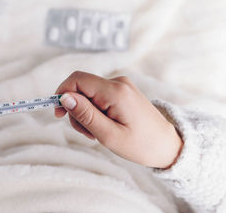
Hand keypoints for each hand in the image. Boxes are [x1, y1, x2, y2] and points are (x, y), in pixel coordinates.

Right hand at [55, 71, 182, 168]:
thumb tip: (64, 97)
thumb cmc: (141, 145)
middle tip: (86, 133)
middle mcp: (118, 82)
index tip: (58, 114)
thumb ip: (86, 115)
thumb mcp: (109, 135)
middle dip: (76, 109)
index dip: (62, 93)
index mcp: (115, 91)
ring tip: (97, 133)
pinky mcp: (121, 91)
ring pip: (87, 93)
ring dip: (85, 113)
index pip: (78, 80)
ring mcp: (120, 85)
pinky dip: (94, 111)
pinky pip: (97, 96)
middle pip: (81, 87)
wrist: (167, 145)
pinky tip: (103, 126)